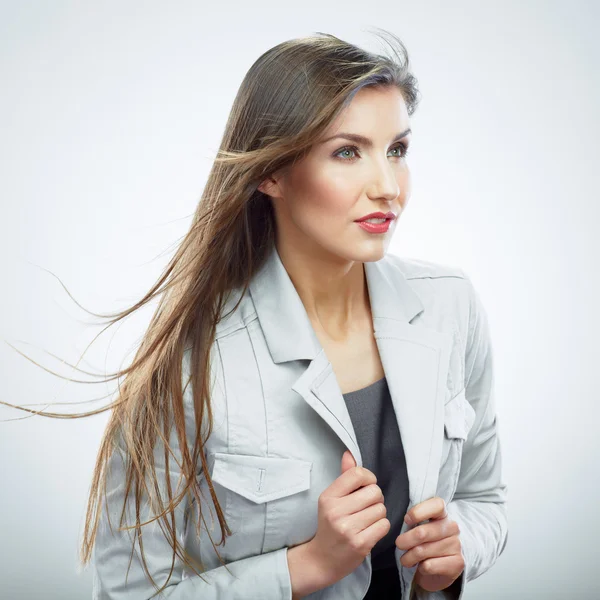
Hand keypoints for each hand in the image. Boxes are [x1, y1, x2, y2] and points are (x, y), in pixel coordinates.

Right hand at [305, 450, 389, 587]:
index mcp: (328, 497)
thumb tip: (349, 454)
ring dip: (379, 514)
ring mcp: (348, 529)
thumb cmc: (330, 525)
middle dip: (375, 498)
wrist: (322, 559)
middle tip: (366, 506)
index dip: (369, 478)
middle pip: (374, 492)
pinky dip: (381, 527)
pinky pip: (384, 525)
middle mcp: (336, 511)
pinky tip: (370, 530)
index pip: (357, 474)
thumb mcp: (332, 499)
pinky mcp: (360, 544)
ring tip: (367, 519)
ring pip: (381, 509)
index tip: (366, 486)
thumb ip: (344, 477)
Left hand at [395, 497, 463, 592]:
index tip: (407, 520)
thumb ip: (414, 520)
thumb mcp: (420, 527)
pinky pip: (429, 565)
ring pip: (422, 551)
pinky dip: (420, 567)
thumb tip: (405, 521)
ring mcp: (457, 545)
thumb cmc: (425, 543)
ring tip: (406, 559)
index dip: (418, 512)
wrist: (438, 569)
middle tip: (399, 544)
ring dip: (408, 557)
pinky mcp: (457, 563)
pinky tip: (421, 566)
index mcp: (443, 514)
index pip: (436, 505)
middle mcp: (452, 527)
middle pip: (422, 532)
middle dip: (405, 540)